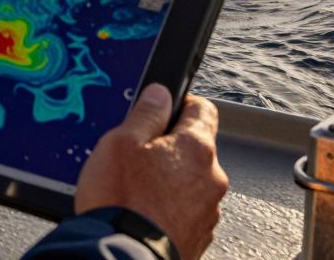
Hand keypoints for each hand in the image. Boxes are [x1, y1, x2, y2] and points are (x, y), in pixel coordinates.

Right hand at [74, 86, 227, 259]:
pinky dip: (168, 210)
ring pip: (190, 183)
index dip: (180, 104)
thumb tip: (161, 93)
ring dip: (170, 182)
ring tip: (136, 191)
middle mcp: (211, 179)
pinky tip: (143, 214)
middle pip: (194, 149)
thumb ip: (146, 113)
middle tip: (137, 157)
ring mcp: (207, 212)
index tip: (162, 111)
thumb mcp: (121, 143)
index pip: (203, 109)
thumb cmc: (122, 202)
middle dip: (168, 149)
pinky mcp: (197, 239)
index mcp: (196, 147)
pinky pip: (185, 213)